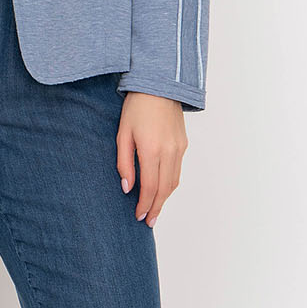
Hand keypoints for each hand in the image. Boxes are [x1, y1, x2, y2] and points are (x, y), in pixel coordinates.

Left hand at [116, 92, 187, 225]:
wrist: (160, 86)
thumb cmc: (137, 108)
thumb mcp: (123, 134)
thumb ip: (124, 162)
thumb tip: (127, 187)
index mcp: (151, 150)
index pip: (149, 187)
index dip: (145, 205)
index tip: (139, 216)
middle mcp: (169, 152)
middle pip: (164, 189)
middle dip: (156, 208)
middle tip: (149, 222)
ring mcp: (179, 149)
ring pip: (174, 182)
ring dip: (164, 198)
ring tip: (155, 210)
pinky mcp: (183, 144)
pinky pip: (177, 170)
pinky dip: (170, 184)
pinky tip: (161, 190)